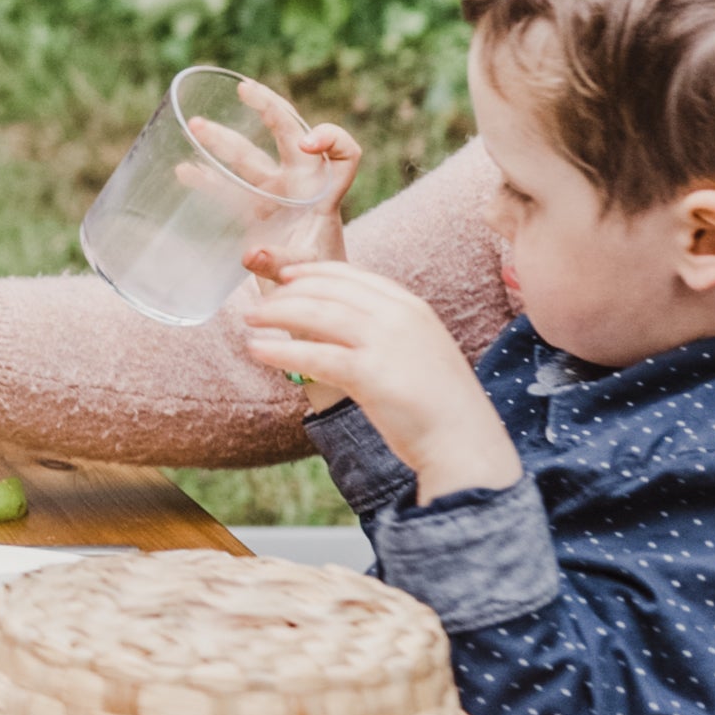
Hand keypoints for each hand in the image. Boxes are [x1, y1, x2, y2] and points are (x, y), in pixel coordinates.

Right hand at [191, 77, 362, 267]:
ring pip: (249, 158)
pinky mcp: (254, 213)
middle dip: (269, 109)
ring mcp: (275, 197)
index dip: (331, 138)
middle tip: (244, 89)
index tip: (306, 143)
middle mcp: (301, 187)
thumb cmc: (319, 286)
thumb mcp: (305, 272)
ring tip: (194, 124)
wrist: (307, 305)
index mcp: (323, 195)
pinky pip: (228, 188)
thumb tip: (250, 253)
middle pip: (290, 135)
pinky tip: (184, 170)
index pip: (344, 155)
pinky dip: (207, 178)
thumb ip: (282, 263)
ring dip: (223, 140)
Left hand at [239, 253, 516, 498]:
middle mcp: (399, 316)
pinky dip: (281, 350)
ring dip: (277, 314)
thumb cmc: (442, 406)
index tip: (288, 274)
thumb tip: (350, 333)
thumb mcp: (421, 353)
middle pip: (330, 290)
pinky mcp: (370, 373)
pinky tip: (257, 351)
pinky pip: (315, 354)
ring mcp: (385, 342)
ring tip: (250, 320)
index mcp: (412, 307)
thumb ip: (390, 335)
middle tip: (260, 303)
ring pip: (318, 314)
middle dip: (288, 292)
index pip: (353, 276)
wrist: (465, 443)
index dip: (314, 272)